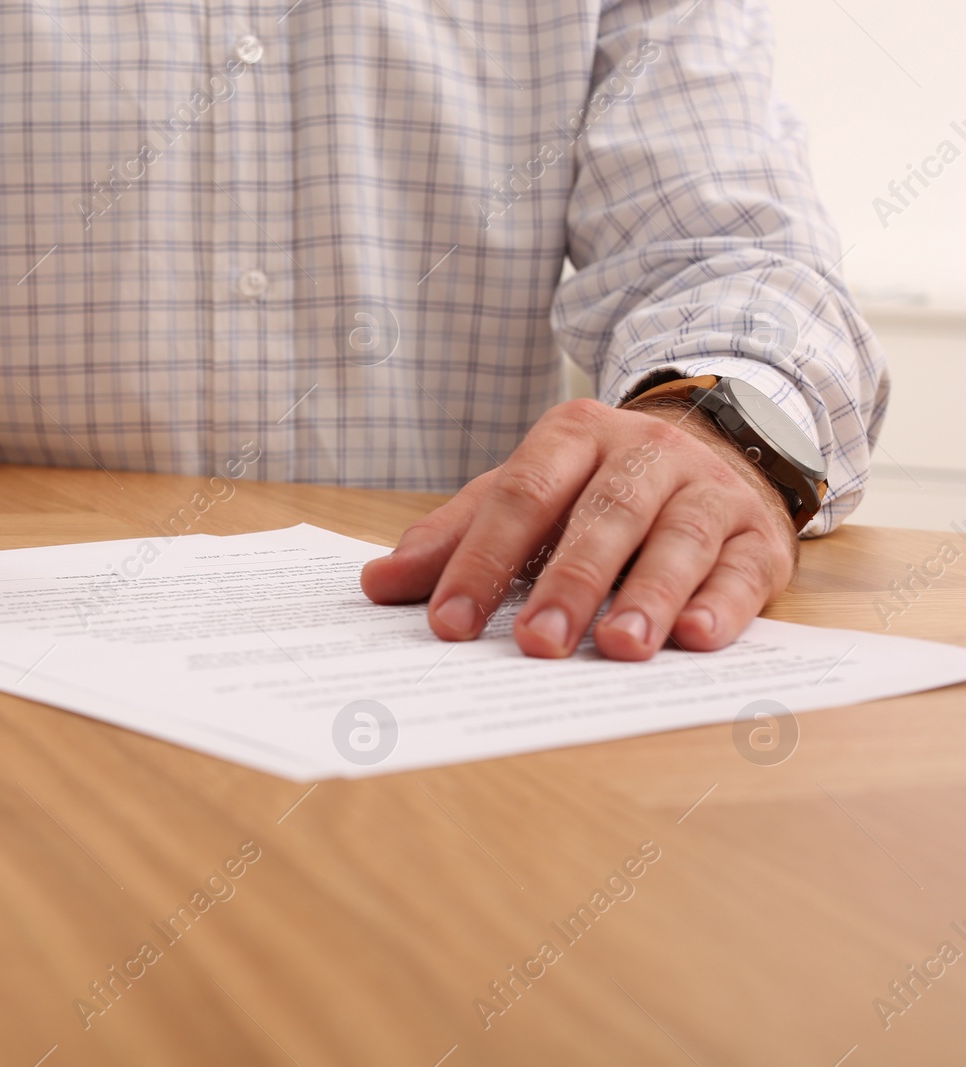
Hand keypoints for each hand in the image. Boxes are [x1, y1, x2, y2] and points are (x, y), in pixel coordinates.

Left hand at [359, 397, 799, 659]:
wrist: (717, 447)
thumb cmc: (596, 488)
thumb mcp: (524, 493)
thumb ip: (455, 537)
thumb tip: (377, 584)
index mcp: (574, 435)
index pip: (521, 495)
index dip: (481, 559)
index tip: (449, 623)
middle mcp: (645, 454)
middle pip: (601, 516)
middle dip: (566, 583)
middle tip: (535, 645)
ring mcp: (708, 490)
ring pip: (676, 540)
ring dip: (647, 597)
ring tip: (617, 647)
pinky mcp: (759, 534)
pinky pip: (742, 568)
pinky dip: (722, 604)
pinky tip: (697, 639)